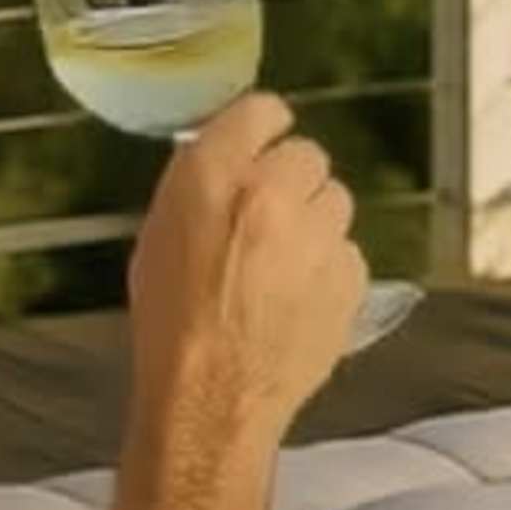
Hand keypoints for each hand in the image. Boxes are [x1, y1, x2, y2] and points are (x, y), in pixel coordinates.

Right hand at [124, 91, 367, 455]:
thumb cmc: (169, 323)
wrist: (211, 399)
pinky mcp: (351, 274)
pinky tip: (298, 298)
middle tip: (267, 218)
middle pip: (308, 156)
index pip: (262, 109)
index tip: (259, 145)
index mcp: (214, 175)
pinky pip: (348, 251)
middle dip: (291, 181)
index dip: (262, 130)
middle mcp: (273, 193)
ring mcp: (320, 234)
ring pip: (335, 202)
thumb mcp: (159, 236)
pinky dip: (330, 267)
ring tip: (281, 266)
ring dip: (314, 222)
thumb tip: (228, 159)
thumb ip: (200, 186)